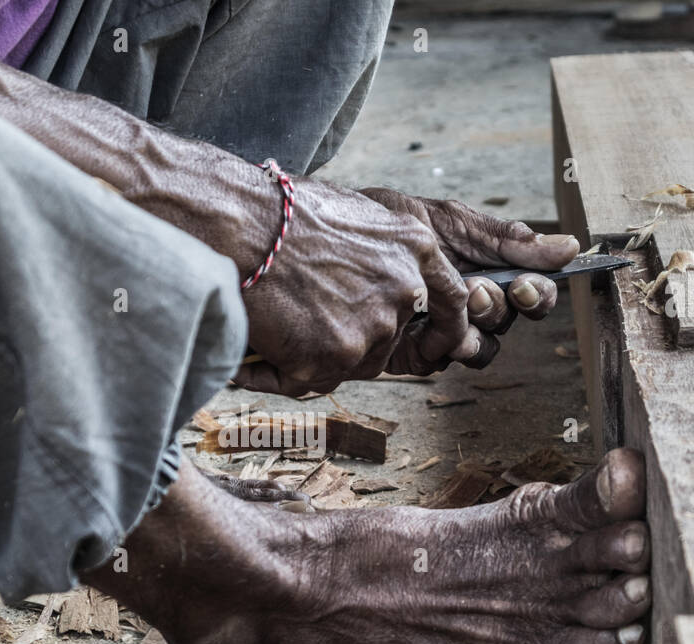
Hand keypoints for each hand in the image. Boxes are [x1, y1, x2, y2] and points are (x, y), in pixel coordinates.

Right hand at [233, 177, 485, 395]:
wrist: (240, 225)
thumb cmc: (282, 214)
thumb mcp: (356, 216)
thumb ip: (383, 255)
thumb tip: (380, 287)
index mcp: (415, 248)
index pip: (453, 301)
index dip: (445, 328)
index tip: (436, 342)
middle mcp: (402, 290)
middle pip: (388, 338)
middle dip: (352, 337)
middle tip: (306, 318)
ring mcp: (371, 327)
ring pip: (351, 363)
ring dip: (315, 355)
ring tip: (274, 322)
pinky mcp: (334, 357)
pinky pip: (307, 380)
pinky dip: (277, 371)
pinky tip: (254, 349)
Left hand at [360, 189, 579, 358]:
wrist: (338, 236)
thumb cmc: (394, 223)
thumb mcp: (451, 221)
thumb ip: (507, 240)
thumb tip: (570, 247)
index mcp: (491, 272)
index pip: (535, 293)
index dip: (538, 295)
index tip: (525, 287)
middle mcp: (474, 305)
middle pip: (509, 323)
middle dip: (495, 308)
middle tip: (473, 292)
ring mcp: (445, 331)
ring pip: (481, 350)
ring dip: (470, 336)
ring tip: (447, 317)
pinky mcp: (413, 352)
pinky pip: (439, 365)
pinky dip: (433, 350)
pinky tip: (419, 332)